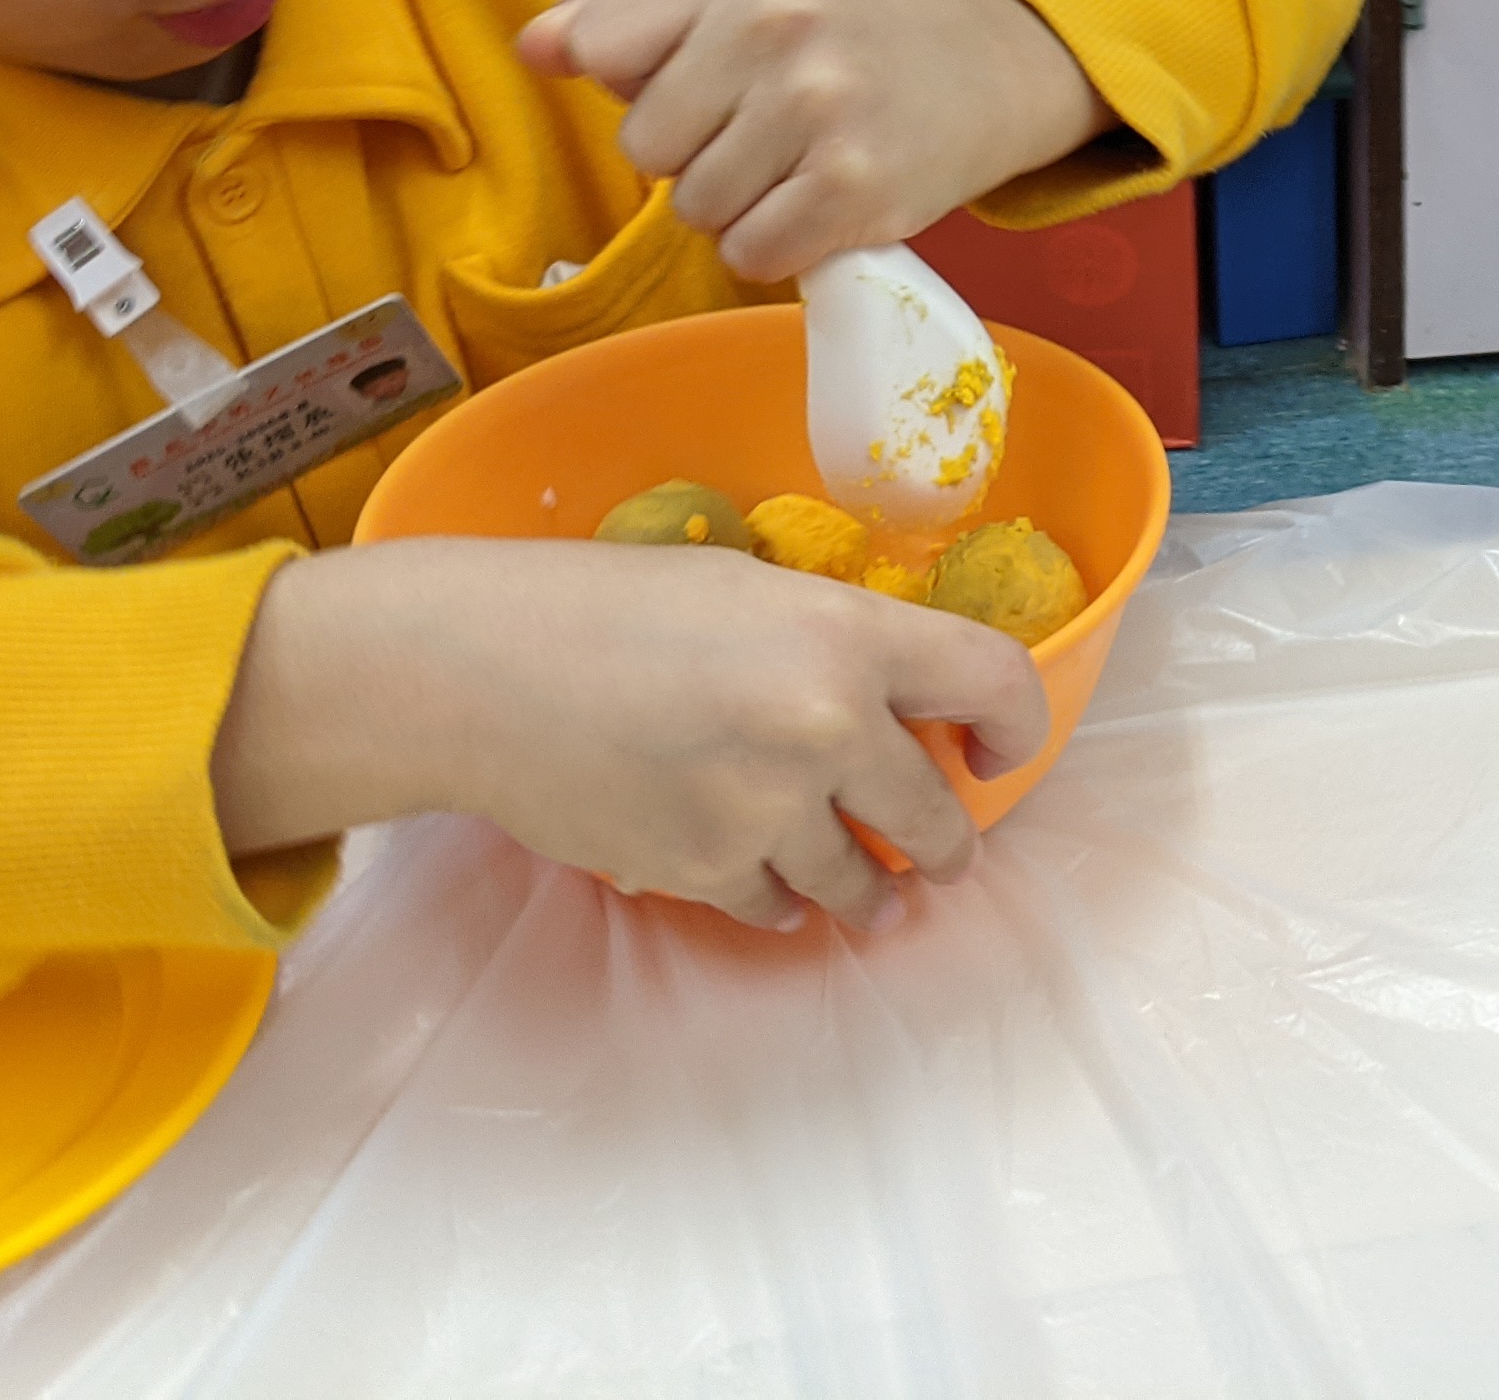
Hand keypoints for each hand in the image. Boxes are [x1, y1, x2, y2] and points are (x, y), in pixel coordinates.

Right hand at [212, 537, 1051, 930]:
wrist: (481, 671)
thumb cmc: (607, 604)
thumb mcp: (749, 589)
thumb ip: (835, 647)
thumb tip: (894, 707)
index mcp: (847, 635)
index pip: (994, 686)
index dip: (1018, 728)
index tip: (999, 752)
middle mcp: (826, 727)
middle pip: (937, 814)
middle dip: (949, 840)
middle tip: (945, 850)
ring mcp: (768, 812)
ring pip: (863, 884)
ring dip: (877, 893)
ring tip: (879, 897)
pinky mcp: (708, 871)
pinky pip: (779, 908)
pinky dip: (783, 902)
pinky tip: (775, 888)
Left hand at [516, 0, 1114, 282]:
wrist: (978, 71)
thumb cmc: (830, 33)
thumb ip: (625, 7)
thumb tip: (537, 45)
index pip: (600, 43)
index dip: (633, 78)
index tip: (689, 74)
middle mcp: (780, 19)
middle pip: (643, 142)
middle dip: (687, 151)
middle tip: (756, 127)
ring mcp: (821, 104)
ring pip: (694, 206)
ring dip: (733, 204)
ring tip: (790, 163)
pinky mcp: (856, 186)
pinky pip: (749, 253)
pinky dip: (773, 246)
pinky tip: (814, 204)